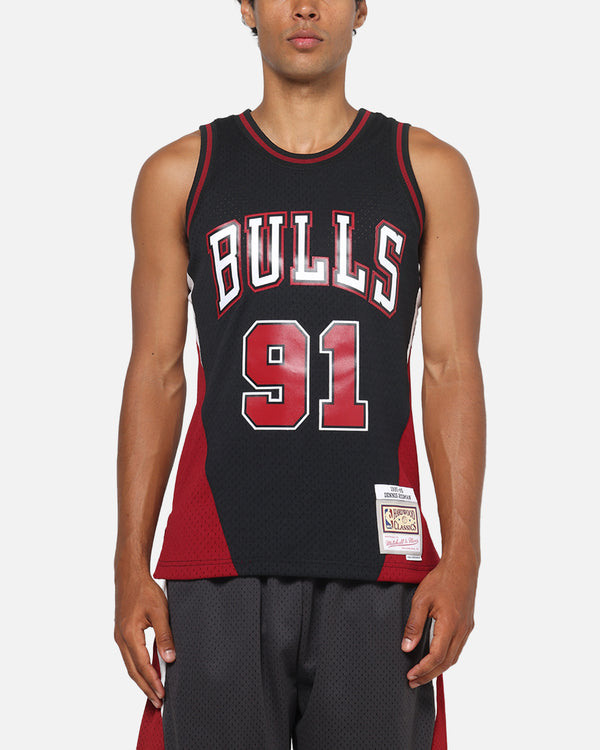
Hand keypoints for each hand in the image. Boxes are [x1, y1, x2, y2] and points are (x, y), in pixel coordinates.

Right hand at [114, 570, 175, 707]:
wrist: (129, 575)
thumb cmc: (144, 590)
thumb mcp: (160, 611)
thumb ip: (165, 636)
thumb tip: (170, 659)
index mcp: (129, 635)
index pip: (142, 666)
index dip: (153, 682)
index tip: (162, 695)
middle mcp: (121, 639)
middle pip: (133, 671)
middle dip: (145, 688)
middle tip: (158, 703)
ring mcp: (119, 636)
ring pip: (129, 665)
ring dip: (141, 680)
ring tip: (153, 692)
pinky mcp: (121, 633)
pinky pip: (129, 656)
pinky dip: (137, 668)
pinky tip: (146, 672)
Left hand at [401, 557, 476, 687]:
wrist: (462, 566)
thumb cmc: (441, 579)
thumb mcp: (421, 599)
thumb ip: (414, 624)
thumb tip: (407, 647)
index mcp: (450, 624)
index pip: (437, 656)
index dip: (423, 669)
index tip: (411, 675)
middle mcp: (462, 630)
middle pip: (447, 662)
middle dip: (429, 674)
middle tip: (413, 681)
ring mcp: (467, 628)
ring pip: (454, 657)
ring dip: (438, 668)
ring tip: (422, 673)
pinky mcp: (468, 625)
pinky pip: (457, 648)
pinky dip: (446, 658)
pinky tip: (436, 658)